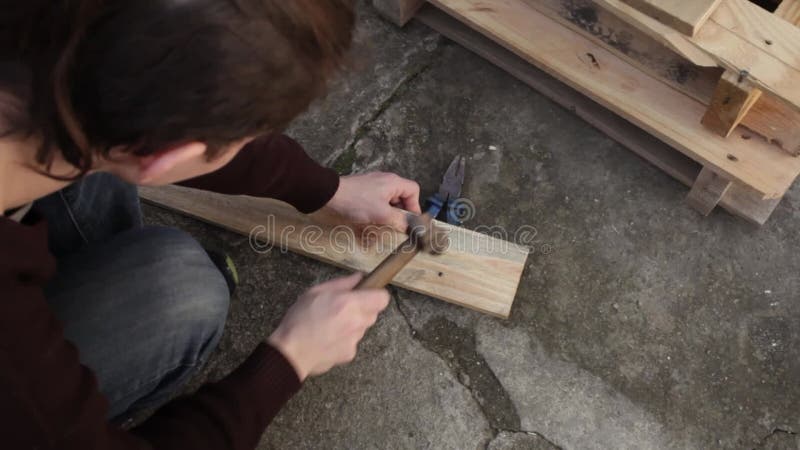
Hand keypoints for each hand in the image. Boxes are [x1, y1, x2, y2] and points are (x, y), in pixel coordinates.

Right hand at [267, 273, 389, 380]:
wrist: (291, 352)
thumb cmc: (299, 320)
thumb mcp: (316, 292)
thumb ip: (341, 283)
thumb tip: (358, 278)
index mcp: (349, 304)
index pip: (383, 298)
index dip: (376, 294)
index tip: (366, 293)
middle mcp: (356, 322)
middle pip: (373, 313)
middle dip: (363, 309)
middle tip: (343, 308)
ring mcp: (355, 339)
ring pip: (363, 327)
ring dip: (353, 323)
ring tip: (331, 324)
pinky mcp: (350, 353)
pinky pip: (353, 341)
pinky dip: (345, 338)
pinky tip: (328, 337)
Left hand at [325, 172, 421, 231]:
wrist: (329, 195)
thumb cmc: (357, 201)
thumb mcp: (382, 214)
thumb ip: (399, 220)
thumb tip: (410, 226)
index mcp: (393, 182)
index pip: (413, 190)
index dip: (415, 206)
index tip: (409, 220)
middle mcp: (385, 181)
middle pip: (401, 196)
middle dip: (400, 212)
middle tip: (396, 225)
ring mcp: (373, 185)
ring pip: (388, 201)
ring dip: (387, 214)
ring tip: (382, 225)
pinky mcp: (362, 191)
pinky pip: (376, 202)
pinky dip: (376, 213)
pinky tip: (369, 223)